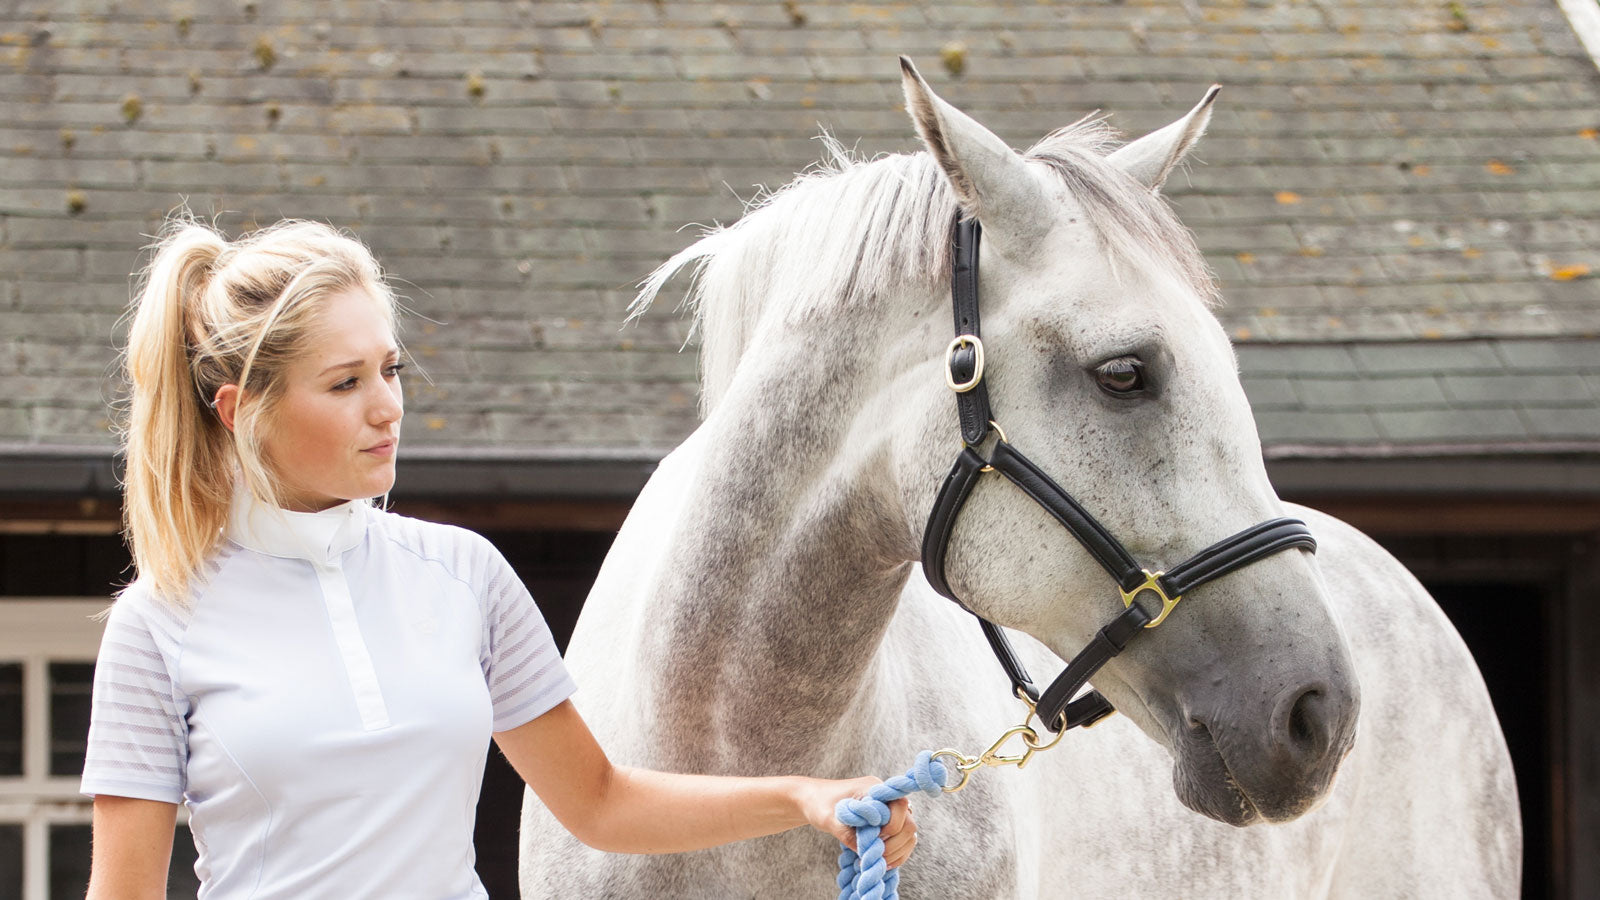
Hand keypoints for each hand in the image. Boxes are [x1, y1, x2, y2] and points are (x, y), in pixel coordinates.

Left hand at [796, 776, 918, 868]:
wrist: (810, 800)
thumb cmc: (818, 803)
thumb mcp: (829, 819)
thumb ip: (847, 833)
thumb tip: (867, 852)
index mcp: (874, 788)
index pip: (899, 806)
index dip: (893, 826)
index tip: (875, 839)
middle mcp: (885, 798)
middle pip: (909, 822)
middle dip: (896, 843)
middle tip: (877, 856)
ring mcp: (886, 810)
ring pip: (908, 833)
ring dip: (898, 850)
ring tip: (880, 862)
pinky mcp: (884, 823)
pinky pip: (900, 839)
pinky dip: (896, 853)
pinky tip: (884, 863)